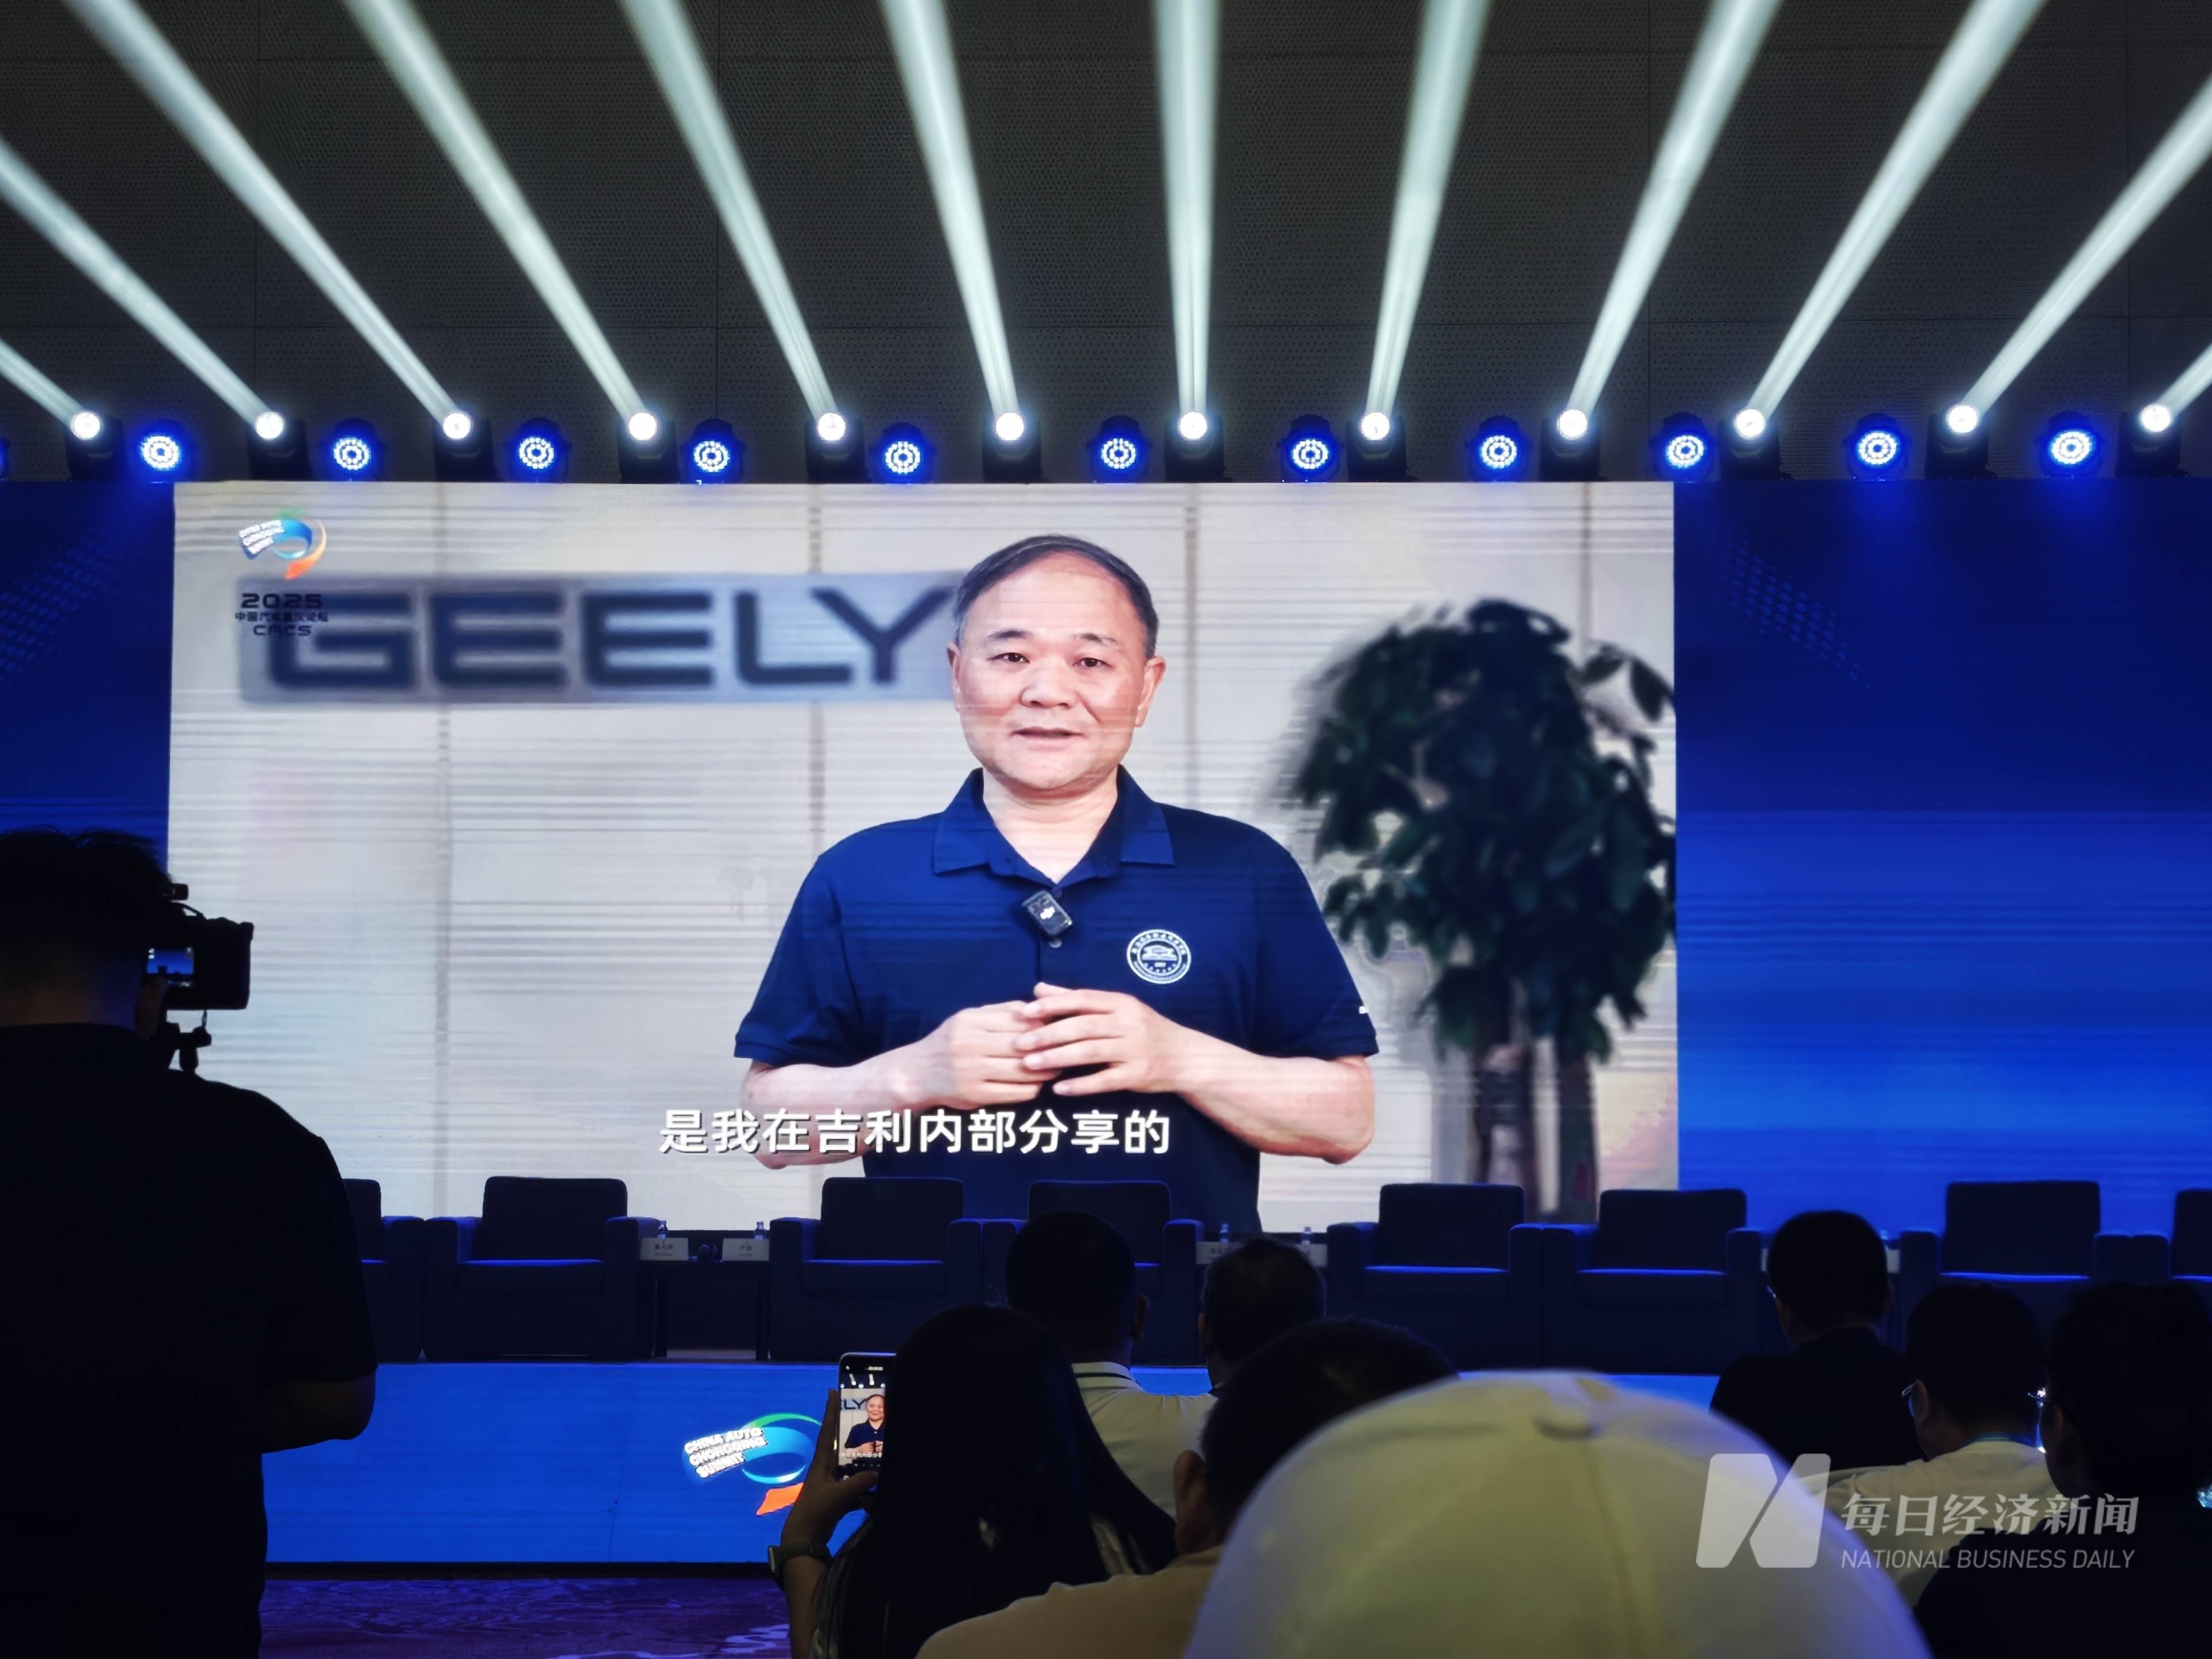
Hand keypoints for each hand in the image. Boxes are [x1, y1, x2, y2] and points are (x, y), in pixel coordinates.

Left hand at [782, 1388, 879, 1548]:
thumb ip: (859, 1482)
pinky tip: (880, 1489)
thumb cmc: (816, 1510)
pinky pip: (855, 1487)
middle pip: (841, 1445)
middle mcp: (827, 1469)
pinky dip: (866, 1489)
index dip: (830, 1411)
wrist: (804, 1537)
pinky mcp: (837, 1498)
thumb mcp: (838, 1494)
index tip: (832, 1391)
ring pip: (850, 1467)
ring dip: (863, 1461)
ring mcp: (832, 1483)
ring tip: (880, 1450)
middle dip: (851, 1431)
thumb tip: (878, 1472)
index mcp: (822, 1462)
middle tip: (865, 1415)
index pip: (827, 1430)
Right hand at [894, 1002, 1047, 1110]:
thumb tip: (1039, 1008)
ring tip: (1057, 1067)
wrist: (917, 1074)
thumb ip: (1001, 1012)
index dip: (1043, 1025)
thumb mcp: (968, 1018)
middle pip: (1023, 1045)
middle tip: (1067, 1049)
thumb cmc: (950, 1042)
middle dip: (1049, 1048)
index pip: (1018, 1020)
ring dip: (1046, 1071)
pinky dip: (1032, 1088)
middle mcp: (969, 1045)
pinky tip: (1038, 1084)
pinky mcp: (975, 1096)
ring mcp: (971, 1072)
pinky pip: (1015, 1093)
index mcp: (970, 1021)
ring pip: (1023, 1070)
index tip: (1059, 1028)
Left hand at [1014, 983, 1195, 1095]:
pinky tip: (1058, 1089)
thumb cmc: (1145, 1030)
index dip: (1052, 1005)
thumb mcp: (1117, 1009)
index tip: (1025, 1013)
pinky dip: (1081, 1085)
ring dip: (1057, 1058)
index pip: (1082, 999)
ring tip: (1030, 1065)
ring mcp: (1134, 1049)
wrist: (1185, 1057)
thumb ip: (1077, 999)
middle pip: (1082, 1027)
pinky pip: (1105, 1081)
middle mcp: (1128, 1023)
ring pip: (1089, 1052)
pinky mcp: (1138, 1075)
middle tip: (1019, 1044)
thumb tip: (1039, 988)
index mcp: (1121, 1003)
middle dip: (1047, 1035)